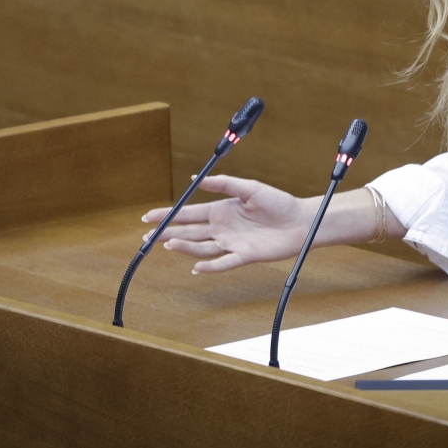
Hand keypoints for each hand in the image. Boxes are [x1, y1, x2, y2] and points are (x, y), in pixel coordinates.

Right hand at [141, 174, 311, 273]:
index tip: (149, 216)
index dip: (168, 216)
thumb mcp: (249, 187)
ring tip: (168, 244)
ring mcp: (231, 243)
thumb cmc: (277, 202)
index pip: (188, 214)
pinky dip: (210, 267)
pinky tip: (196, 268)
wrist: (300, 220)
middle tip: (147, 237)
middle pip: (189, 232)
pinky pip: (224, 263)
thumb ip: (223, 183)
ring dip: (185, 247)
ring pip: (202, 248)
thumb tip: (194, 179)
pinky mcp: (244, 256)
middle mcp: (222, 228)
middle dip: (167, 234)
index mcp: (220, 210)